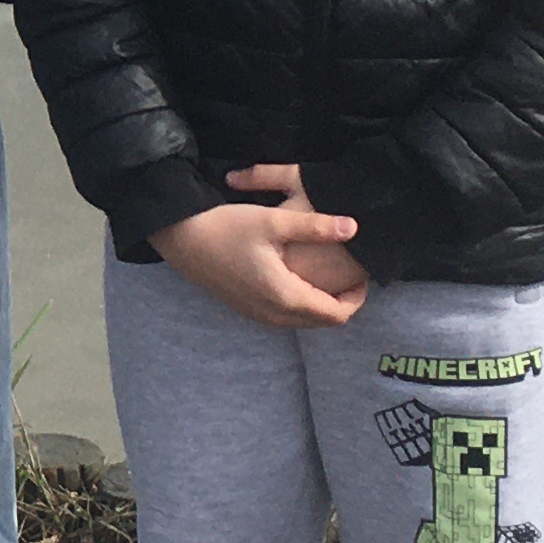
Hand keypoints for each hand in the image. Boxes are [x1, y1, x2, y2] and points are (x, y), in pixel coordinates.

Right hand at [150, 164, 369, 327]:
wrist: (180, 238)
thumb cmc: (226, 227)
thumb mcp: (273, 221)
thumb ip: (316, 226)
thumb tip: (354, 227)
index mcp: (285, 296)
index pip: (336, 314)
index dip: (357, 298)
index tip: (363, 275)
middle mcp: (273, 314)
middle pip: (322, 321)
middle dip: (342, 302)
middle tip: (351, 275)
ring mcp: (257, 314)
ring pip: (303, 320)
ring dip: (321, 304)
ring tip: (329, 275)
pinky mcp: (246, 308)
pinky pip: (285, 316)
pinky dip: (301, 303)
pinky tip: (299, 276)